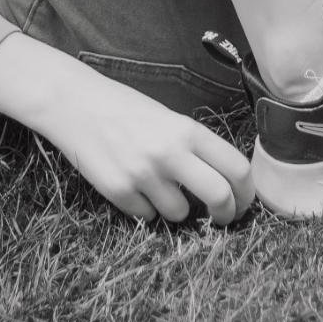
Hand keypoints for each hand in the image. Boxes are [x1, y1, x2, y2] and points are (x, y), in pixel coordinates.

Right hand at [0, 38, 254, 223]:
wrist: (75, 103)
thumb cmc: (126, 109)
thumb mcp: (169, 118)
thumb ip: (194, 147)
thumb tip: (225, 182)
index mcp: (187, 130)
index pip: (236, 167)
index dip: (248, 192)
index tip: (244, 201)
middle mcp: (170, 153)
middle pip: (219, 196)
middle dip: (226, 214)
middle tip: (223, 218)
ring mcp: (143, 175)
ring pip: (180, 214)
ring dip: (177, 209)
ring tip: (160, 187)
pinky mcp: (119, 192)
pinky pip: (147, 217)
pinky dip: (146, 208)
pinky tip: (134, 186)